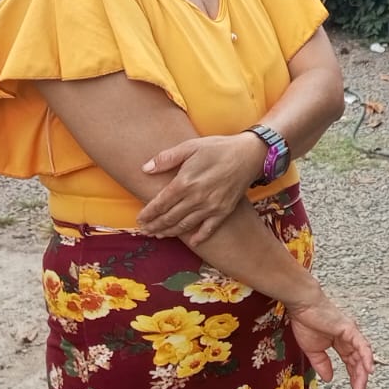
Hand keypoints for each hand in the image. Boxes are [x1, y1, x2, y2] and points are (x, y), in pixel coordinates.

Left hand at [138, 134, 264, 240]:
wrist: (249, 154)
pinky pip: (209, 229)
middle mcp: (196, 198)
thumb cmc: (218, 148)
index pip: (160, 203)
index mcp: (185, 182)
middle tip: (145, 231)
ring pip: (185, 226)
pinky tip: (192, 242)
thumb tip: (145, 169)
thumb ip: (166, 158)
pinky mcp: (224, 211)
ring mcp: (211, 207)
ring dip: (169, 232)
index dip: (148, 213)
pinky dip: (199, 237)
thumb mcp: (190, 146)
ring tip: (159, 235)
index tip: (139, 219)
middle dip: (155, 226)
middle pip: (169, 218)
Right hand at [287, 294, 373, 388]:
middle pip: (358, 363)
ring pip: (361, 357)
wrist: (302, 306)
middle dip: (360, 381)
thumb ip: (322, 365)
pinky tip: (369, 370)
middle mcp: (349, 339)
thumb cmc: (306, 322)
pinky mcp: (350, 329)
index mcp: (341, 344)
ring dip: (362, 374)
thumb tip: (329, 379)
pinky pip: (361, 345)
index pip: (351, 364)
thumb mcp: (313, 351)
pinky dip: (366, 358)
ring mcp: (351, 334)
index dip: (354, 379)